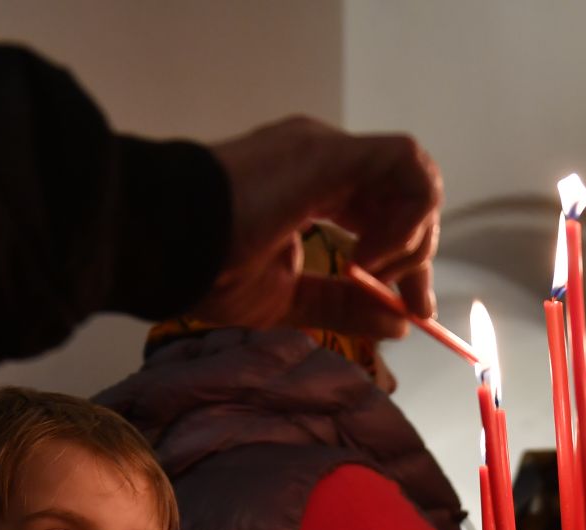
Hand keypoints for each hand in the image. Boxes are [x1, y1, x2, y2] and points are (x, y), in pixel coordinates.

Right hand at [201, 117, 440, 332]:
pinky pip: (406, 166)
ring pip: (415, 175)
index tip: (412, 310)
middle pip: (407, 195)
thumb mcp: (287, 300)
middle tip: (409, 302)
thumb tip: (400, 322)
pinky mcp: (330, 150)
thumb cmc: (204, 269)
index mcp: (311, 188)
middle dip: (419, 256)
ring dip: (411, 234)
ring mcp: (327, 150)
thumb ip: (344, 306)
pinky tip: (367, 255)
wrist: (166, 244)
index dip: (409, 262)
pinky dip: (407, 216)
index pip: (384, 214)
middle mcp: (325, 162)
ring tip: (370, 272)